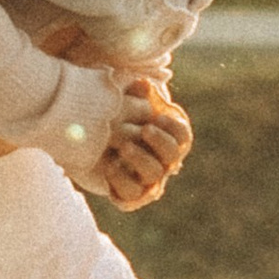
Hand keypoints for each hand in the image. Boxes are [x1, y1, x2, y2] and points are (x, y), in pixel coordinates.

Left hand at [96, 86, 191, 211]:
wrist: (96, 146)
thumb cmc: (120, 120)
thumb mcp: (129, 103)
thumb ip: (138, 94)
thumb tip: (142, 83)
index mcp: (169, 140)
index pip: (183, 137)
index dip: (173, 127)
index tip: (157, 116)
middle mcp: (163, 162)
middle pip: (172, 156)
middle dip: (160, 141)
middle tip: (145, 129)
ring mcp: (147, 180)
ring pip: (152, 175)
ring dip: (140, 159)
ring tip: (124, 146)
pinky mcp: (129, 194)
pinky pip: (130, 193)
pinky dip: (121, 180)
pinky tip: (110, 165)